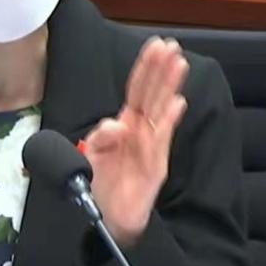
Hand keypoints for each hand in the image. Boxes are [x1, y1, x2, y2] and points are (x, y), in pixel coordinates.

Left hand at [82, 37, 189, 246]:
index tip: (155, 45)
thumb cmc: (98, 185)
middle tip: (171, 46)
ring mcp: (150, 147)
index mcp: (124, 124)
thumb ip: (98, 138)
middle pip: (152, 94)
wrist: (106, 219)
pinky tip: (177, 103)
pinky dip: (169, 122)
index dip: (145, 68)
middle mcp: (140, 131)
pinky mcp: (155, 166)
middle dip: (161, 70)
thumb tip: (115, 124)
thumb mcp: (87, 157)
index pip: (137, 90)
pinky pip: (162, 141)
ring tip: (179, 64)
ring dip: (169, 87)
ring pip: (162, 111)